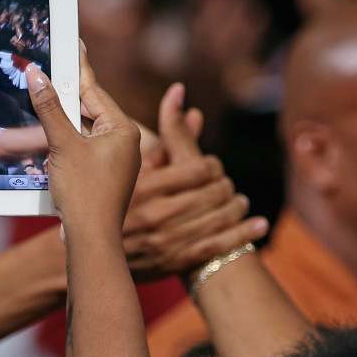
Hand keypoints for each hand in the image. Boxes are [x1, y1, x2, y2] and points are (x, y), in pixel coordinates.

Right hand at [27, 49, 140, 233]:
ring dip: (64, 120)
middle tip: (49, 70)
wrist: (91, 239)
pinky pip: (83, 149)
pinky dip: (66, 141)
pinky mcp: (102, 177)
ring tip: (45, 101)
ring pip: (85, 130)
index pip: (96, 91)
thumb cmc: (85, 193)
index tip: (72, 46)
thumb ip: (50, 108)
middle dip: (68, 95)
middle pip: (90, 109)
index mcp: (123, 131)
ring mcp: (114, 162)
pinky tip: (50, 138)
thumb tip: (37, 76)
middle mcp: (124, 144)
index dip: (79, 69)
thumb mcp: (63, 145)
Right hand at [122, 83, 268, 279]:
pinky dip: (244, 234)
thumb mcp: (135, 164)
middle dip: (226, 187)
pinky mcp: (173, 262)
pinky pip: (219, 246)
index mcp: (144, 187)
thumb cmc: (115, 198)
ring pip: (220, 218)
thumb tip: (181, 94)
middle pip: (215, 193)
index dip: (213, 167)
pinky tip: (259, 225)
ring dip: (236, 208)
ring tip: (237, 203)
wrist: (97, 251)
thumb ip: (164, 133)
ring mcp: (164, 241)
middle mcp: (154, 214)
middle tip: (225, 187)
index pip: (201, 169)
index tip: (211, 168)